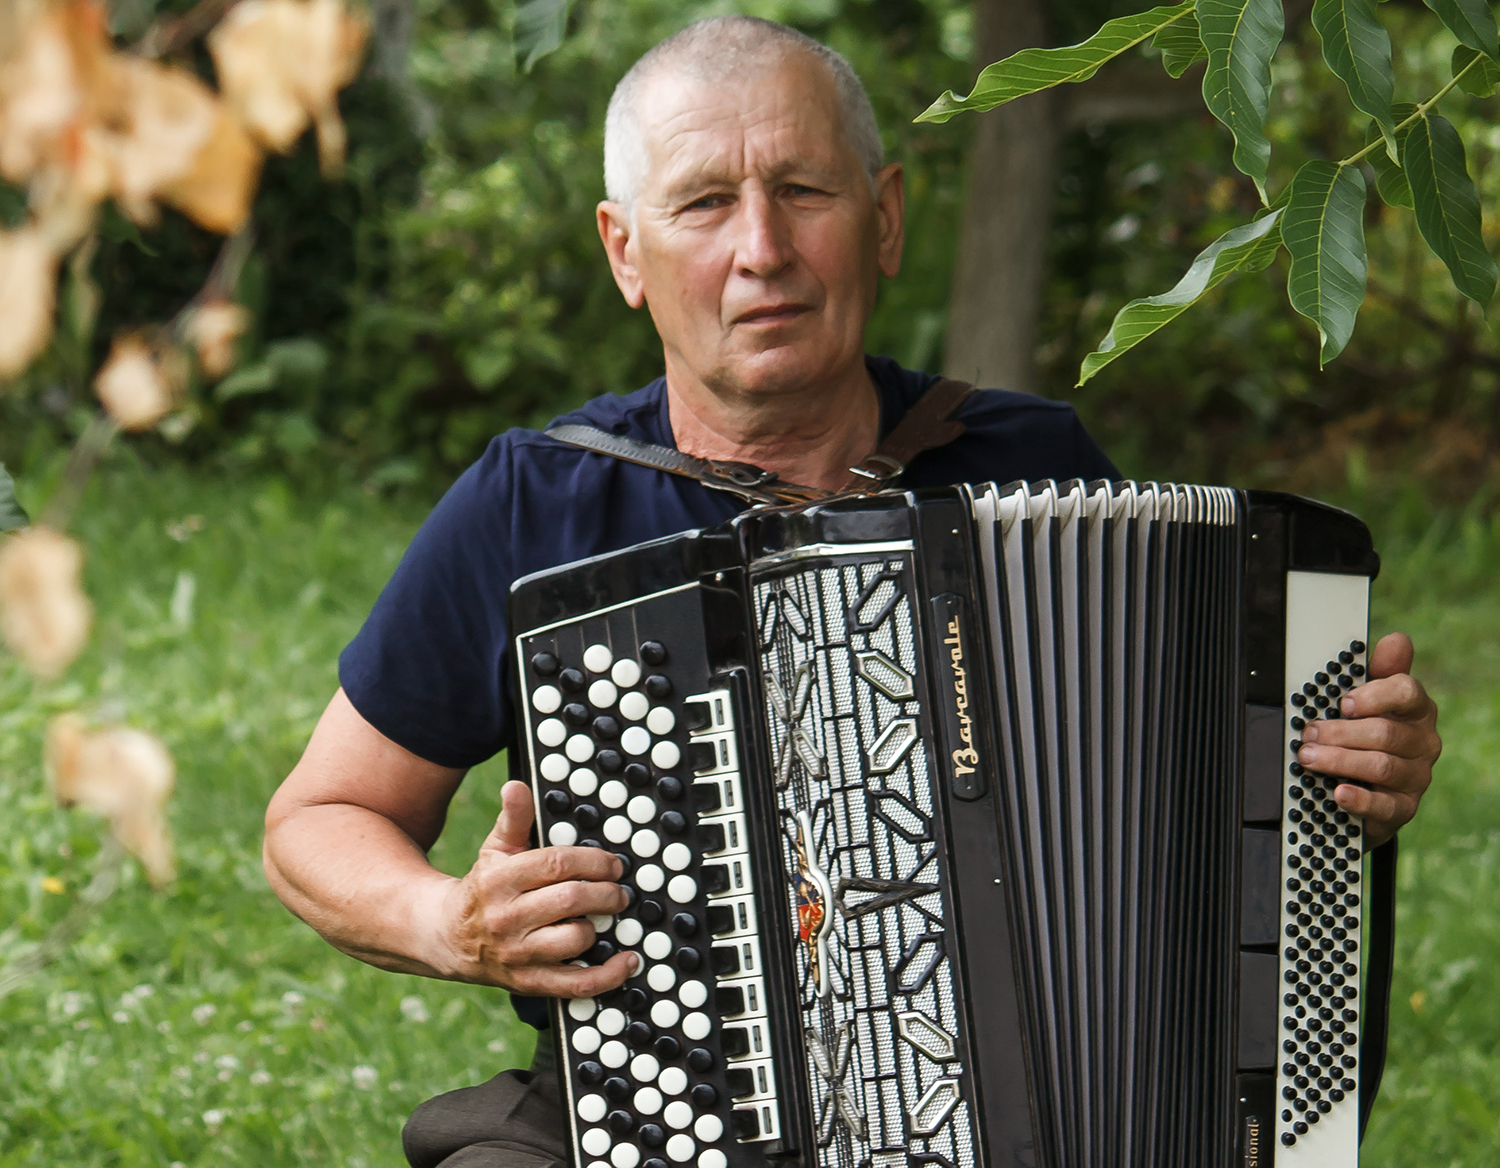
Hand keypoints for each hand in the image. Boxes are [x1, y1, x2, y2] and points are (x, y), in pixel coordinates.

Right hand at [433, 780, 639, 996]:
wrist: (448, 938)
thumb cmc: (484, 887)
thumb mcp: (495, 850)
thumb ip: (513, 819)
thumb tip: (516, 786)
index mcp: (499, 880)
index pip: (555, 864)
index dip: (592, 861)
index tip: (611, 864)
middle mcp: (506, 918)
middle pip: (570, 899)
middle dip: (605, 892)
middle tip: (618, 890)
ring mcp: (517, 954)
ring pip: (575, 938)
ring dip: (599, 925)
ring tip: (605, 915)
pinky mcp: (528, 983)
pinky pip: (576, 984)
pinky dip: (608, 975)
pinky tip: (627, 960)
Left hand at [1297, 632, 1440, 847]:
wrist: (1366, 784)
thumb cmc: (1366, 734)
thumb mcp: (1368, 700)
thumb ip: (1380, 670)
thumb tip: (1395, 640)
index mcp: (1415, 709)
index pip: (1408, 692)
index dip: (1375, 695)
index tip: (1344, 702)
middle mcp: (1422, 742)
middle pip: (1386, 732)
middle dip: (1340, 732)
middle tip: (1308, 733)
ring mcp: (1416, 776)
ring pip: (1382, 765)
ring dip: (1340, 760)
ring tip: (1309, 758)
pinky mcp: (1404, 807)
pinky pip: (1385, 805)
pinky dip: (1360, 799)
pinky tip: (1339, 793)